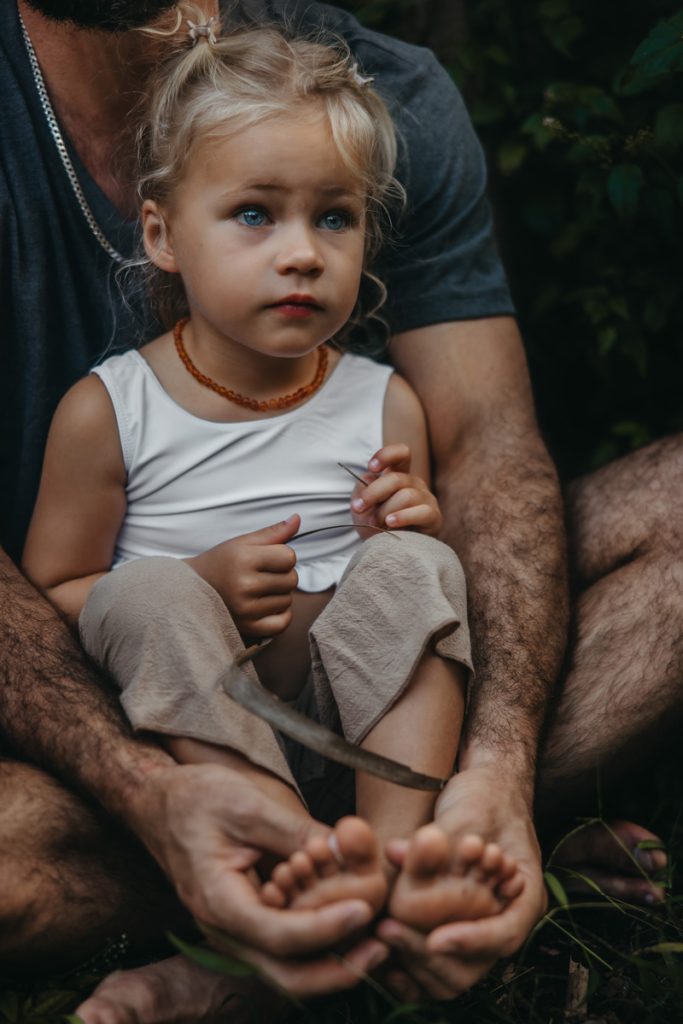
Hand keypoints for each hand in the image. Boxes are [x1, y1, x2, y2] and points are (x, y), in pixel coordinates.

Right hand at [131, 762, 388, 996]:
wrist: (159, 803)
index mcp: (218, 901)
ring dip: (333, 962)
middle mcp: (223, 929)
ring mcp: (233, 931)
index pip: (279, 934)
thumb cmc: (197, 799)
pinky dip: (319, 945)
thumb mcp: (248, 805)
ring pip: (287, 969)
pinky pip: (284, 949)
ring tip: (377, 943)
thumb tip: (348, 849)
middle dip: (338, 969)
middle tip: (383, 948)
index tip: (364, 909)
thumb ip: (296, 831)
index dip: (325, 927)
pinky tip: (350, 926)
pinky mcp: (246, 922)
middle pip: (285, 973)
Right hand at [185, 515, 299, 637]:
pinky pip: (283, 623)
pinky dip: (280, 615)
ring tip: (258, 590)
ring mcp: (246, 609)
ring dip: (279, 595)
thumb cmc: (221, 563)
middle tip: (262, 575)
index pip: (289, 557)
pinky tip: (265, 606)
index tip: (266, 559)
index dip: (281, 555)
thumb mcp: (242, 543)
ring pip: (288, 600)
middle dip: (282, 575)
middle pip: (292, 579)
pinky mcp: (248, 628)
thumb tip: (298, 518)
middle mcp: (245, 585)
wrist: (192, 591)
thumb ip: (273, 532)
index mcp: (244, 559)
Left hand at [350, 444, 441, 535]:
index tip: (371, 467)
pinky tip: (390, 524)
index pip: (401, 453)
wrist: (385, 551)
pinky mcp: (433, 516)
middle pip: (396, 478)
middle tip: (358, 508)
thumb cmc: (374, 525)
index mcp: (399, 475)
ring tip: (376, 523)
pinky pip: (420, 512)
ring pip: (406, 496)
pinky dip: (403, 517)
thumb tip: (370, 478)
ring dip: (385, 511)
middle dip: (373, 493)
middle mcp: (414, 484)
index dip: (387, 455)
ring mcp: (426, 499)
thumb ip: (362, 489)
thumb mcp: (362, 505)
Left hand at [377, 765, 545, 1000]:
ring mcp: (479, 924)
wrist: (488, 788)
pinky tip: (383, 949)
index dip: (470, 942)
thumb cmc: (485, 797)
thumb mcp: (465, 814)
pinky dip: (412, 959)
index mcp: (524, 896)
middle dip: (432, 955)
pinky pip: (437, 960)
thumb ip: (433, 840)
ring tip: (382, 932)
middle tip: (389, 931)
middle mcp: (504, 918)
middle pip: (475, 965)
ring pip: (453, 971)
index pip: (503, 936)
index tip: (435, 939)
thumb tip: (393, 852)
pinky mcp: (455, 924)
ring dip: (417, 958)